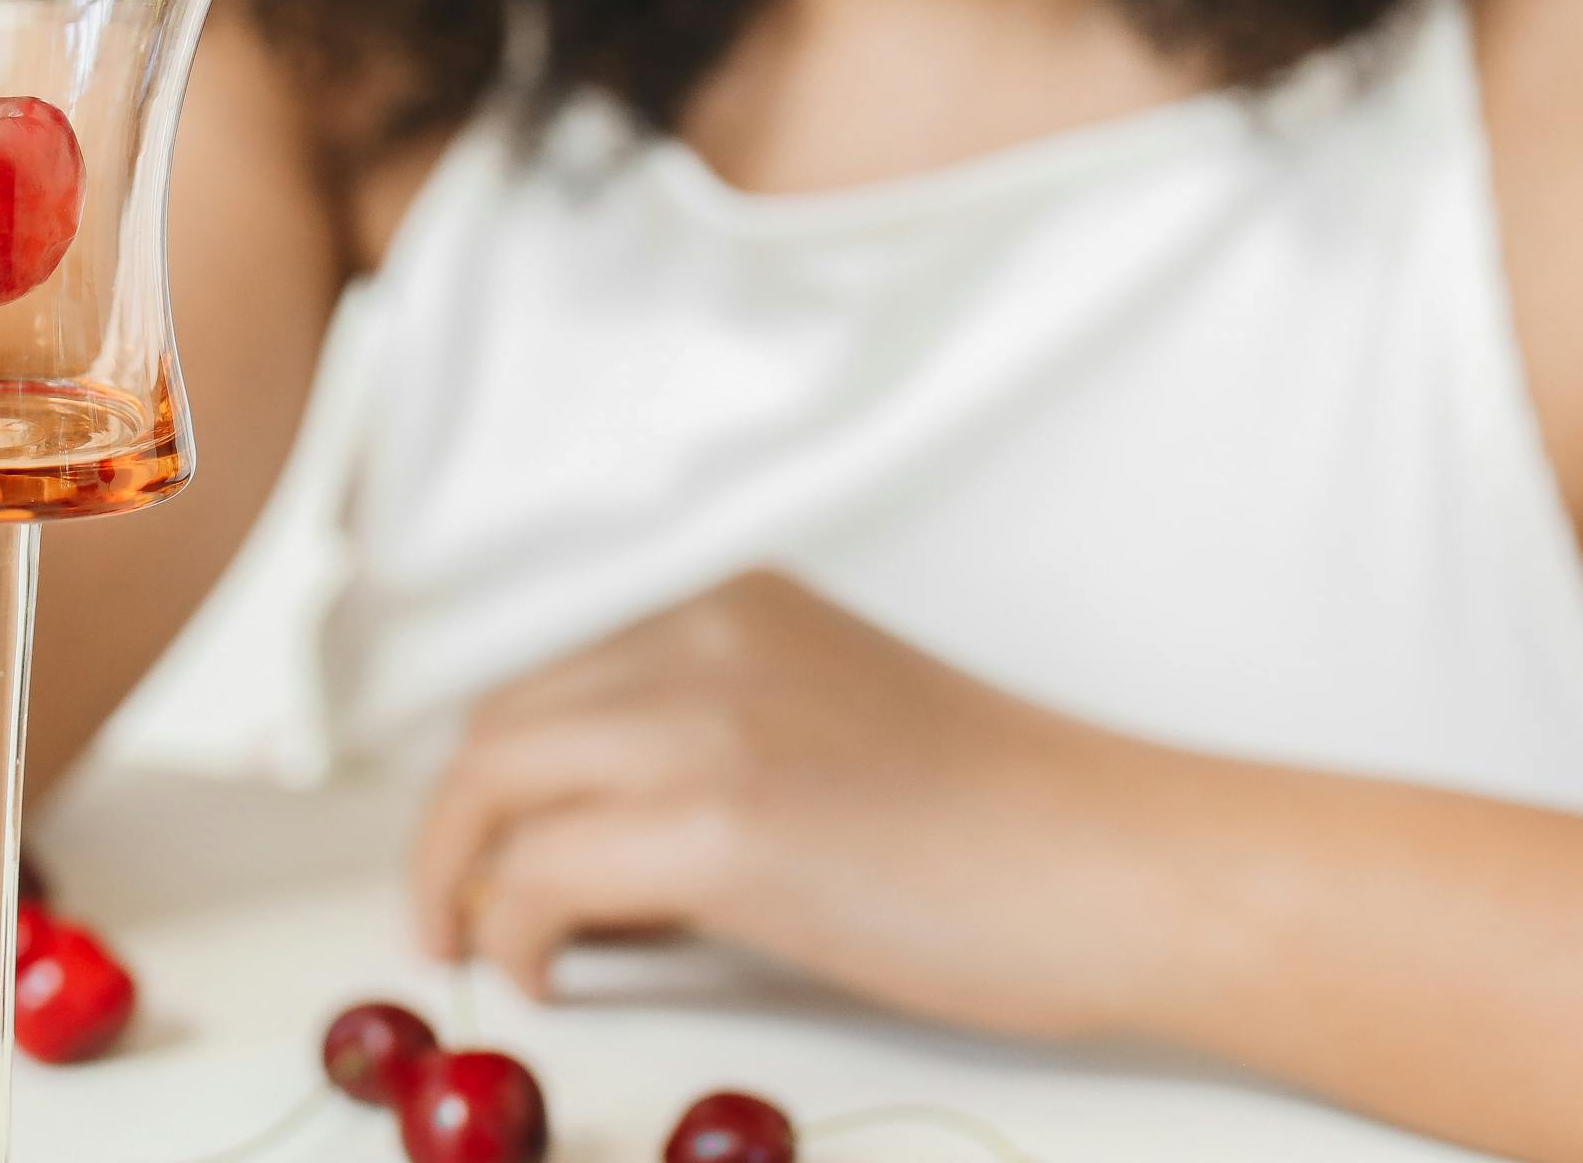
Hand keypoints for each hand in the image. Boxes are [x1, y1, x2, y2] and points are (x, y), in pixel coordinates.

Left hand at [410, 571, 1189, 1039]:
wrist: (1131, 865)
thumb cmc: (1014, 831)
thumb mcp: (832, 734)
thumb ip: (711, 750)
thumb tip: (584, 848)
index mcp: (730, 606)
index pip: (554, 681)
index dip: (503, 776)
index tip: (483, 846)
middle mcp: (700, 635)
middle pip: (502, 724)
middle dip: (457, 826)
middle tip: (451, 910)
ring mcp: (703, 719)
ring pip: (496, 785)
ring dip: (461, 874)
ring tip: (478, 947)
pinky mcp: (718, 822)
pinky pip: (541, 875)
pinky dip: (513, 932)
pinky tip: (542, 976)